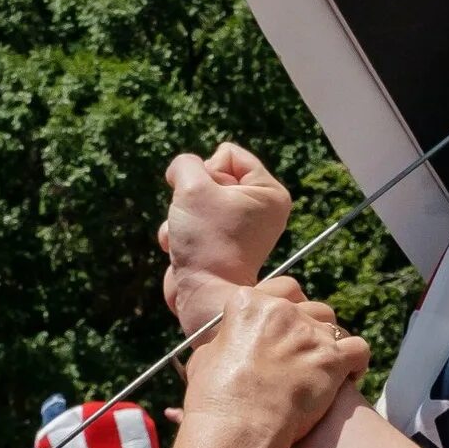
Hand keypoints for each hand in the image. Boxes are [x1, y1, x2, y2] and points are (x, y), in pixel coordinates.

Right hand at [162, 143, 294, 338]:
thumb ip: (185, 164)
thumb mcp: (192, 186)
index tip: (210, 197)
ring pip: (196, 199)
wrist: (203, 293)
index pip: (228, 154)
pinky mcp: (219, 244)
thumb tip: (183, 170)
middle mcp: (261, 210)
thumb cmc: (206, 240)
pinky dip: (178, 232)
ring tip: (188, 235)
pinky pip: (191, 222)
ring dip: (181, 214)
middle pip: (211, 176)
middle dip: (193, 195)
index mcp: (270, 192)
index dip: (208, 171)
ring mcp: (240, 229)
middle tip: (199, 219)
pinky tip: (178, 247)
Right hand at [177, 281, 369, 447]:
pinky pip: (359, 348)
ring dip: (331, 344)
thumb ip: (225, 343)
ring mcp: (309, 333)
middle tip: (303, 354)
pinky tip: (350, 375)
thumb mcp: (205, 359)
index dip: (287, 310)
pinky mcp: (332, 359)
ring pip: (334, 327)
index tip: (284, 330)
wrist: (238, 427)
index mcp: (248, 304)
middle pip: (311, 308)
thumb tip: (228, 346)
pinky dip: (357, 362)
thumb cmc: (213, 399)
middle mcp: (282, 311)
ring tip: (325, 368)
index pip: (281, 290)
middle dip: (310, 328)